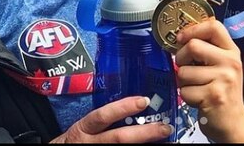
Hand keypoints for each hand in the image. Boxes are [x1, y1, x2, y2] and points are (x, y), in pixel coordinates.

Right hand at [49, 96, 172, 142]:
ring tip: (167, 142)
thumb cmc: (77, 139)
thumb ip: (104, 118)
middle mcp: (91, 142)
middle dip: (144, 132)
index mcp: (85, 128)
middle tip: (165, 127)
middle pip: (119, 138)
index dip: (123, 108)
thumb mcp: (85, 126)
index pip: (103, 115)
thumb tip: (137, 105)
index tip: (144, 101)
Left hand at [175, 19, 243, 141]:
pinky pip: (185, 90)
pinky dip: (186, 96)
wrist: (235, 122)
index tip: (182, 38)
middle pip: (193, 46)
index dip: (193, 29)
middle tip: (186, 67)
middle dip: (181, 58)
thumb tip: (183, 35)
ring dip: (183, 82)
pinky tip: (199, 99)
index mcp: (231, 51)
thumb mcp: (223, 65)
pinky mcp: (213, 96)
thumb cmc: (223, 92)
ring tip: (197, 87)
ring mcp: (223, 79)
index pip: (214, 26)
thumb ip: (208, 49)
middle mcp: (230, 62)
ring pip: (184, 71)